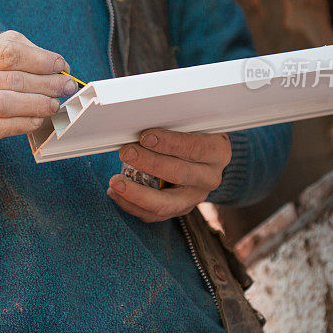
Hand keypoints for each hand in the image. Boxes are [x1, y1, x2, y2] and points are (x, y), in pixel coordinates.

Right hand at [0, 30, 77, 150]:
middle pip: (11, 79)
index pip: (9, 53)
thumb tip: (59, 66)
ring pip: (5, 104)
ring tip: (54, 104)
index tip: (61, 66)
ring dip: (37, 104)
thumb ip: (26, 51)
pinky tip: (37, 119)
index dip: (40, 60)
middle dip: (46, 84)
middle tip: (66, 87)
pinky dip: (23, 124)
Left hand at [107, 129, 231, 221]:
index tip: (145, 137)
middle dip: (149, 163)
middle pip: (179, 174)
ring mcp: (195, 198)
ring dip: (136, 193)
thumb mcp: (191, 125)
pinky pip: (153, 215)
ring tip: (115, 182)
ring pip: (165, 203)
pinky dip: (131, 205)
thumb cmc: (191, 136)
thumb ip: (172, 123)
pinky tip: (116, 193)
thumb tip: (142, 118)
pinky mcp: (179, 210)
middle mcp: (210, 178)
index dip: (169, 143)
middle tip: (126, 152)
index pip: (194, 147)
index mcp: (217, 152)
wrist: (203, 159)